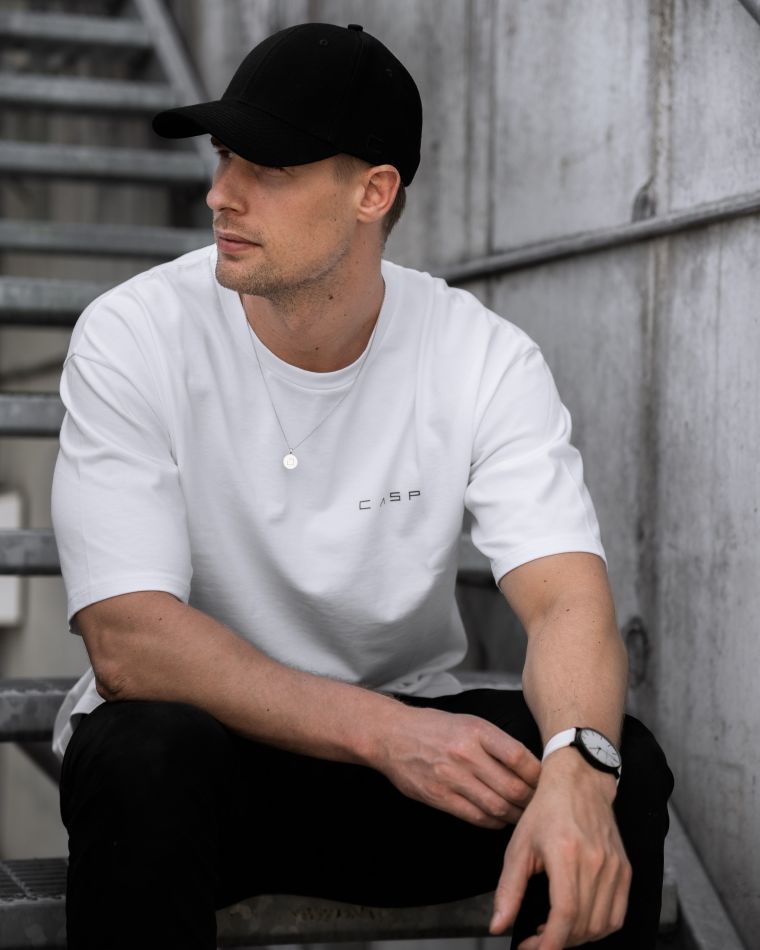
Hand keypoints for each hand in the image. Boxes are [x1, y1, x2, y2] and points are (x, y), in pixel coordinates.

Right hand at [376, 706, 539, 827]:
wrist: (392, 735)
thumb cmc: (434, 727)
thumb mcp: (468, 722)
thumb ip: (496, 743)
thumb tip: (530, 766)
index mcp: (476, 730)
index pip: (518, 756)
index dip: (538, 774)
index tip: (547, 781)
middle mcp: (465, 753)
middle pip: (512, 786)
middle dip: (532, 801)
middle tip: (541, 805)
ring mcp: (451, 777)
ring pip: (497, 806)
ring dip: (515, 815)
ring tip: (525, 816)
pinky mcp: (439, 796)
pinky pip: (476, 816)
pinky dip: (494, 822)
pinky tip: (500, 819)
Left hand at [490, 749, 630, 947]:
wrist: (579, 781)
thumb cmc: (546, 809)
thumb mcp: (518, 845)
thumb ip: (509, 889)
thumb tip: (498, 925)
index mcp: (567, 855)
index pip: (565, 915)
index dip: (549, 943)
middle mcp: (596, 863)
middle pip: (584, 926)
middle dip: (558, 942)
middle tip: (535, 940)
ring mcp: (615, 868)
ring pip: (603, 925)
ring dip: (578, 938)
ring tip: (554, 931)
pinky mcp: (625, 870)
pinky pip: (617, 914)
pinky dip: (598, 927)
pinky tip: (577, 921)